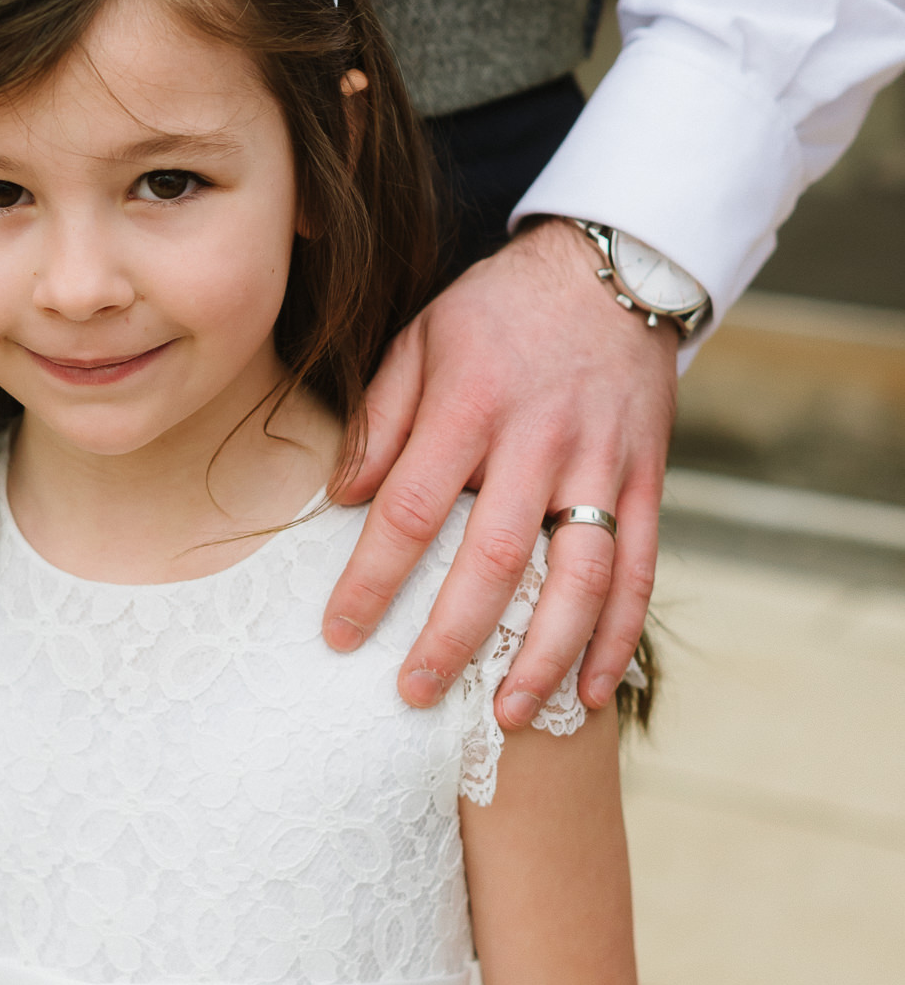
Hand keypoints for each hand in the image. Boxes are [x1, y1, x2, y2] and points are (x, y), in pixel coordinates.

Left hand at [324, 220, 677, 722]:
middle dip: (451, 636)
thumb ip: (381, 417)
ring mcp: (601, 464)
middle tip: (412, 694)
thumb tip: (340, 498)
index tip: (339, 635)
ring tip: (504, 714)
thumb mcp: (421, 338)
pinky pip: (638, 569)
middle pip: (494, 556)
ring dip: (542, 654)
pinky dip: (618, 636)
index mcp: (470, 405)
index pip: (409, 509)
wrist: (610, 270)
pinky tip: (591, 691)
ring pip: (578, 576)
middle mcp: (538, 440)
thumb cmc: (497, 312)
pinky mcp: (646, 480)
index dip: (372, 580)